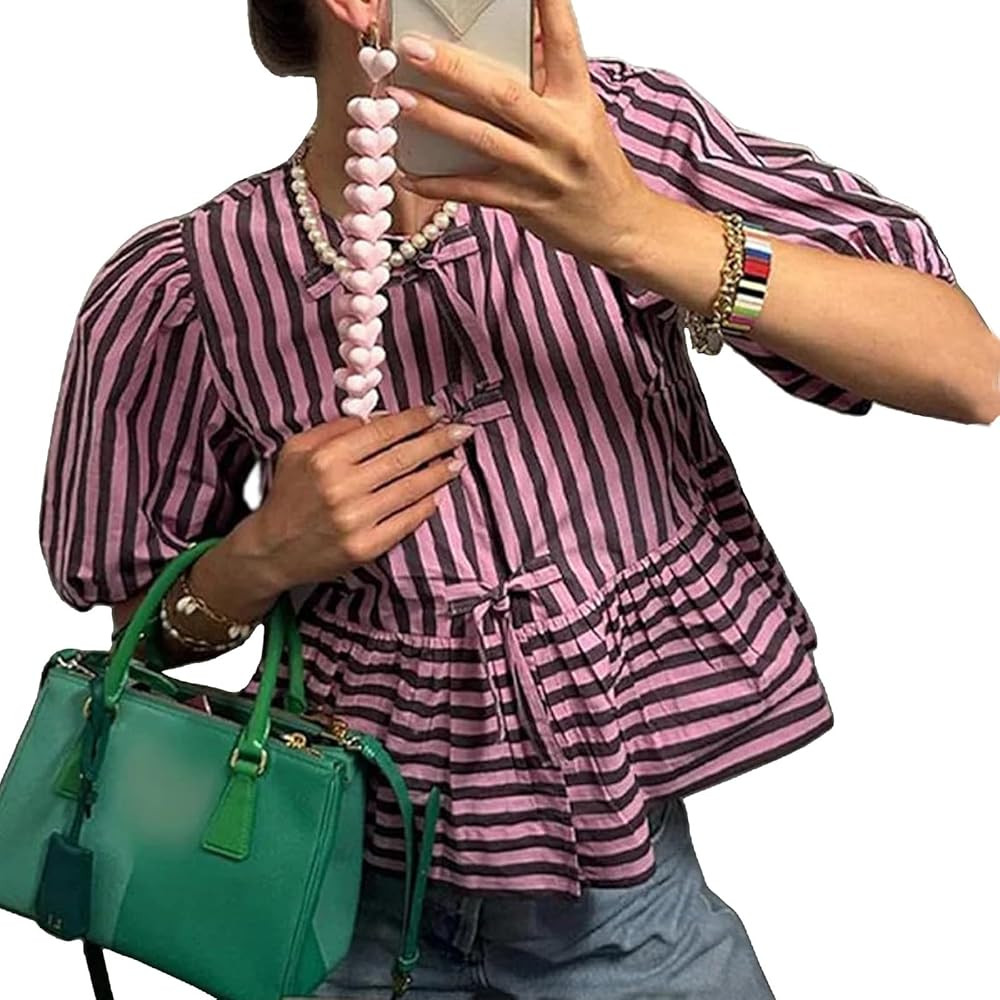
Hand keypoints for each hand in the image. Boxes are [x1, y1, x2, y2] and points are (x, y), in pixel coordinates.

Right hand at [245, 406, 473, 589]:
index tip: (436, 412)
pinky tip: (438, 492)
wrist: (271, 549)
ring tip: (456, 460)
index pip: (382, 432)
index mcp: (325, 459)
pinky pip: (407, 520)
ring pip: (410, 489)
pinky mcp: (367, 546)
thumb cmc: (288, 496)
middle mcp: (342, 488)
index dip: (414, 421)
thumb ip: (336, 429)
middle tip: (462, 431)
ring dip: (439, 472)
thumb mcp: (298, 450)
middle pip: (402, 458)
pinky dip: (427, 504)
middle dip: (438, 441)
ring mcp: (356, 520)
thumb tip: (381, 418)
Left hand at [387, 0, 648, 268]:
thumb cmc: (597, 166)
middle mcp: (561, 132)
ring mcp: (541, 171)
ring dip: (436, 118)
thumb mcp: (584, 113)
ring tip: (399, 98)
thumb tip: (523, 34)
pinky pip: (474, 191)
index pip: (563, 41)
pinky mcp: (524, 203)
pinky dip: (438, 184)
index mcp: (578, 98)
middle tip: (415, 47)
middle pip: (503, 94)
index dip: (547, 6)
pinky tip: (408, 174)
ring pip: (482, 140)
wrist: (620, 225)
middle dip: (454, 69)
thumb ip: (551, 78)